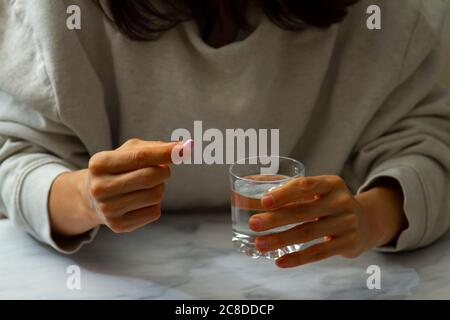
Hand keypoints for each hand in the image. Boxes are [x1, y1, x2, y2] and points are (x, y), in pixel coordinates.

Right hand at [49, 139, 183, 235]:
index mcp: (99, 163)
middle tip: (163, 169)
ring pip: (156, 195)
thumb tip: (186, 148)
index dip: (165, 153)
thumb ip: (155, 148)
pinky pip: (154, 212)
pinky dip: (155, 204)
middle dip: (164, 171)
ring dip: (160, 187)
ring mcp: (108, 209)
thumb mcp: (129, 151)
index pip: (140, 157)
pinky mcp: (119, 225)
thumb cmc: (118, 168)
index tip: (186, 148)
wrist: (92, 198)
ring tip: (147, 186)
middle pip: (150, 177)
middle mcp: (100, 187)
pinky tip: (141, 200)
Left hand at [248, 176, 406, 267]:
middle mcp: (341, 201)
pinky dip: (297, 258)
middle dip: (275, 218)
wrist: (366, 222)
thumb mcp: (319, 190)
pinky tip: (280, 261)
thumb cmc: (329, 203)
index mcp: (331, 183)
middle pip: (303, 211)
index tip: (263, 201)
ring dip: (280, 239)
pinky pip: (319, 252)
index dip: (284, 193)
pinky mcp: (347, 243)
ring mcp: (346, 223)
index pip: (305, 185)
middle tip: (253, 223)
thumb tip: (251, 186)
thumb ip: (291, 189)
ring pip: (308, 233)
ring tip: (260, 244)